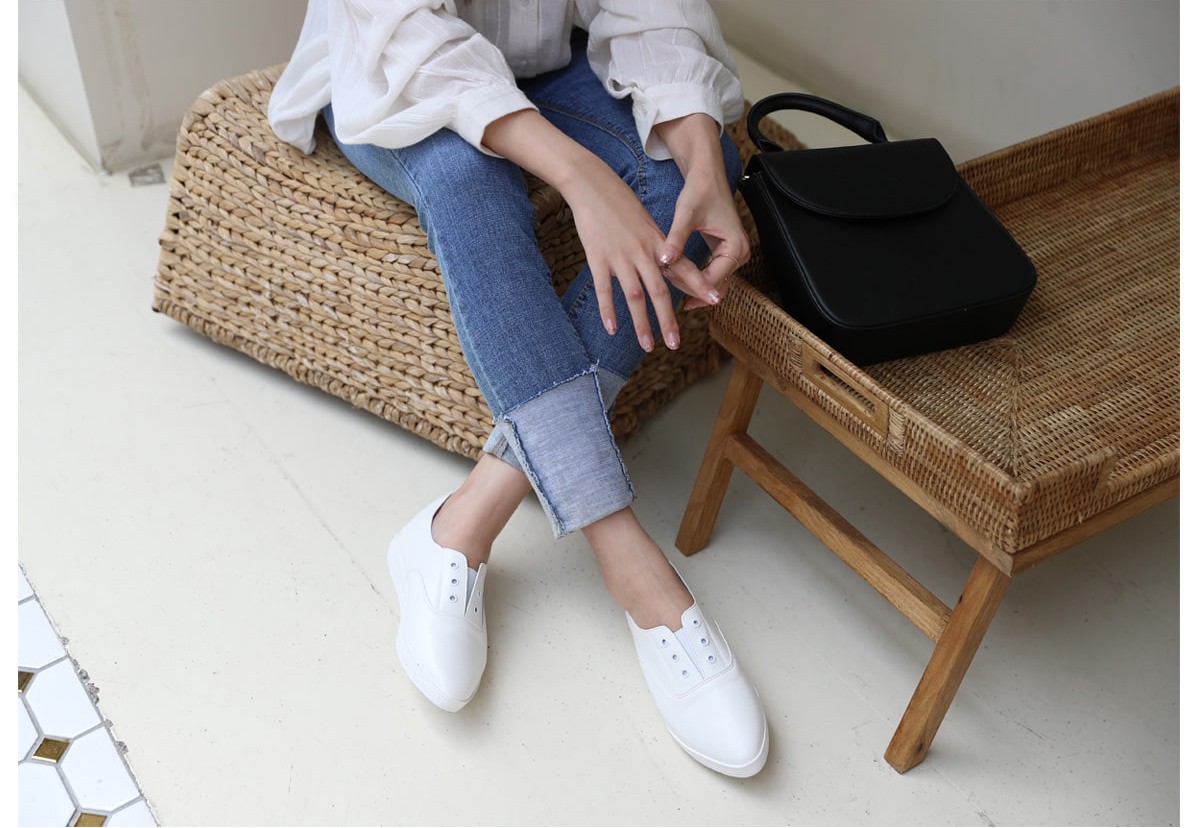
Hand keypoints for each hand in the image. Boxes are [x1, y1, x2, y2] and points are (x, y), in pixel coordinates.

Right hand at [483, 110, 716, 350]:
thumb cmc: (620, 203)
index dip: (700, 285)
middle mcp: (642, 252)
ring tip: (647, 346)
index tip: (716, 301)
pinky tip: (612, 329)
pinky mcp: (598, 258)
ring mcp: (620, 257)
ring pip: (634, 297)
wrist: (592, 184)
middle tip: (676, 344)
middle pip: (660, 291)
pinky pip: (604, 290)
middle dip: (669, 320)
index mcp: (657, 243)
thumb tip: (668, 265)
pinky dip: (608, 310)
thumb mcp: (645, 222)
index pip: (683, 268)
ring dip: (641, 324)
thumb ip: (657, 247)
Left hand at [659, 171, 748, 309]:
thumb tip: (664, 260)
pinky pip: (712, 275)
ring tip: (668, 277)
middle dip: (688, 286)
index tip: (665, 273)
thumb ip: (676, 238)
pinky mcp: (726, 254)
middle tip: (663, 277)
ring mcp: (735, 255)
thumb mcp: (686, 214)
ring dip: (691, 284)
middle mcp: (741, 254)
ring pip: (714, 284)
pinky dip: (695, 279)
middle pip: (714, 286)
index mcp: (736, 247)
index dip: (687, 282)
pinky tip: (676, 277)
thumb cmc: (700, 191)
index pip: (712, 280)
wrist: (707, 177)